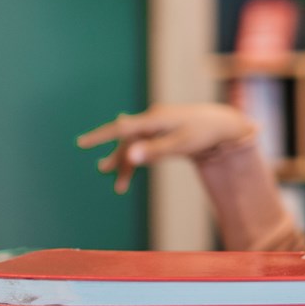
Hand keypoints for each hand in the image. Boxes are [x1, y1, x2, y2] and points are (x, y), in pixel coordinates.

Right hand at [76, 104, 254, 192]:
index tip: (81, 143)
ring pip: (135, 146)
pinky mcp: (162, 132)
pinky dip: (138, 159)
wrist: (223, 125)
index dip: (100, 136)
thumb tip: (130, 156)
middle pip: (127, 141)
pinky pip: (144, 146)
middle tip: (104, 172)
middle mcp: (152, 120)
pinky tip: (130, 168)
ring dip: (127, 164)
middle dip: (117, 158)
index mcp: (154, 119)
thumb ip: (154, 150)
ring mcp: (157, 126)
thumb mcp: (180, 144)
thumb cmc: (203, 134)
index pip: (121, 128)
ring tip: (119, 185)